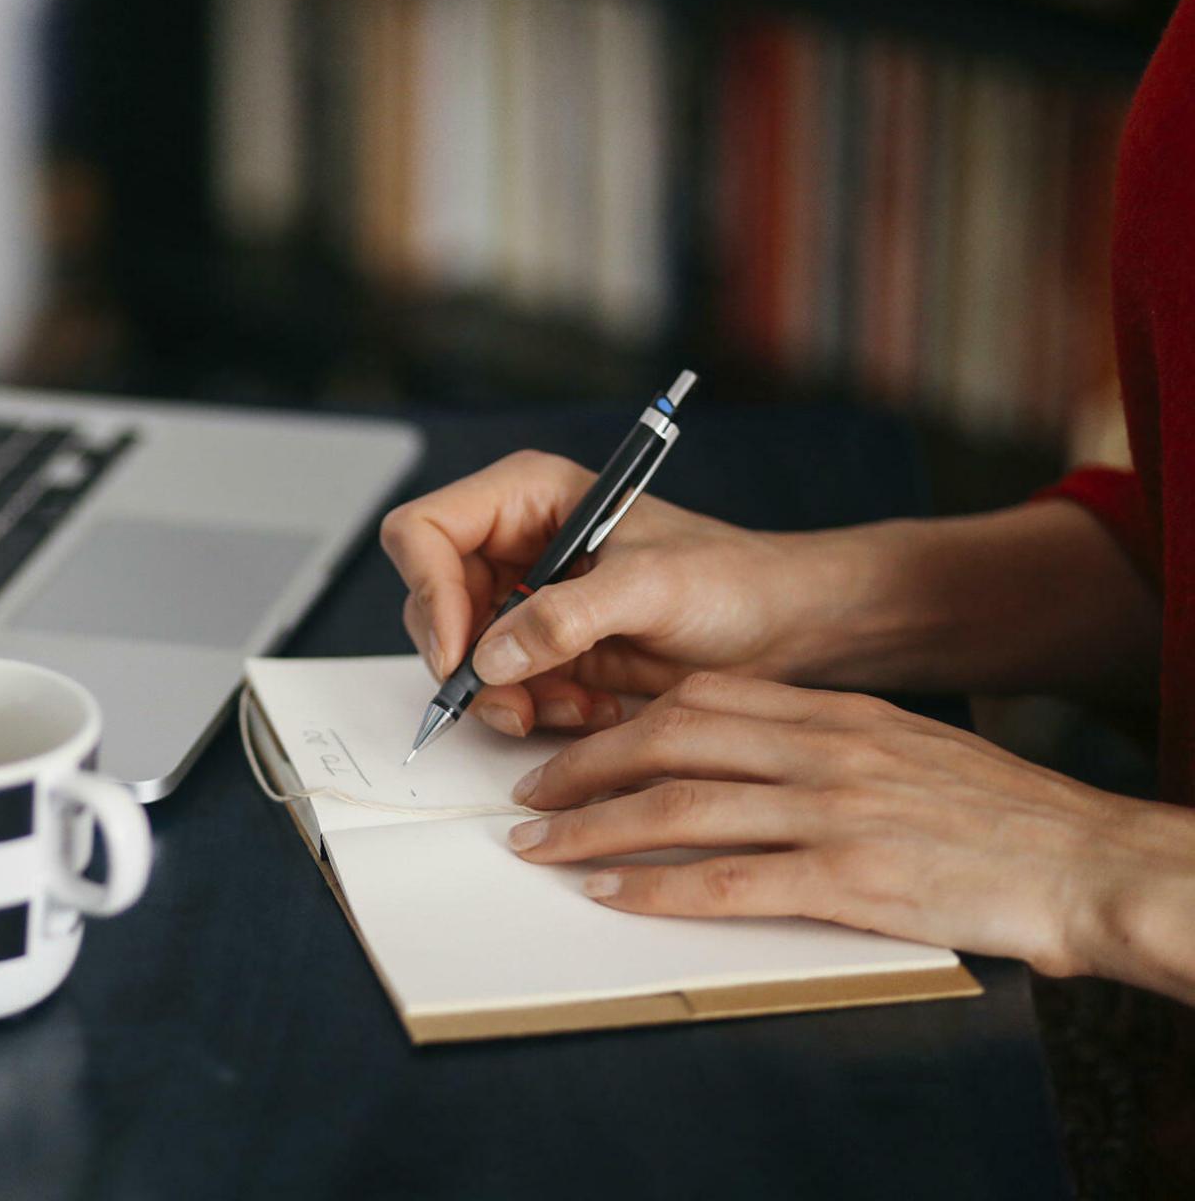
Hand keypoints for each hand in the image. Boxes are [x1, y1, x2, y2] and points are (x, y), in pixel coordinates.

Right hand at [380, 450, 827, 736]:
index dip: (428, 592)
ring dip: (504, 697)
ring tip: (572, 708)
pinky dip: (533, 712)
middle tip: (512, 703)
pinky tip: (589, 711)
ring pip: (458, 658)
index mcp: (528, 498)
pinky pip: (500, 691)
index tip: (460, 653)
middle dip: (465, 663)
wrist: (785, 629)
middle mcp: (514, 545)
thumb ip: (565, 617)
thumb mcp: (651, 587)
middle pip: (429, 603)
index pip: (423, 532)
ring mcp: (524, 602)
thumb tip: (488, 657)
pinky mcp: (543, 652)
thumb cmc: (733, 579)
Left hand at [505, 672, 1194, 984]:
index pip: (701, 699)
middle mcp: (822, 750)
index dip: (622, 720)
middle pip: (670, 741)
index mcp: (834, 714)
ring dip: (594, 826)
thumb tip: (746, 761)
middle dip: (585, 766)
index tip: (575, 743)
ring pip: (680, 807)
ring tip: (539, 846)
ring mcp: (833, 812)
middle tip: (529, 794)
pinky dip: (656, 886)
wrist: (1091, 861)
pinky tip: (610, 892)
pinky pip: (728, 881)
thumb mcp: (905, 749)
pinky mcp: (849, 880)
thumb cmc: (1000, 815)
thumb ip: (824, 746)